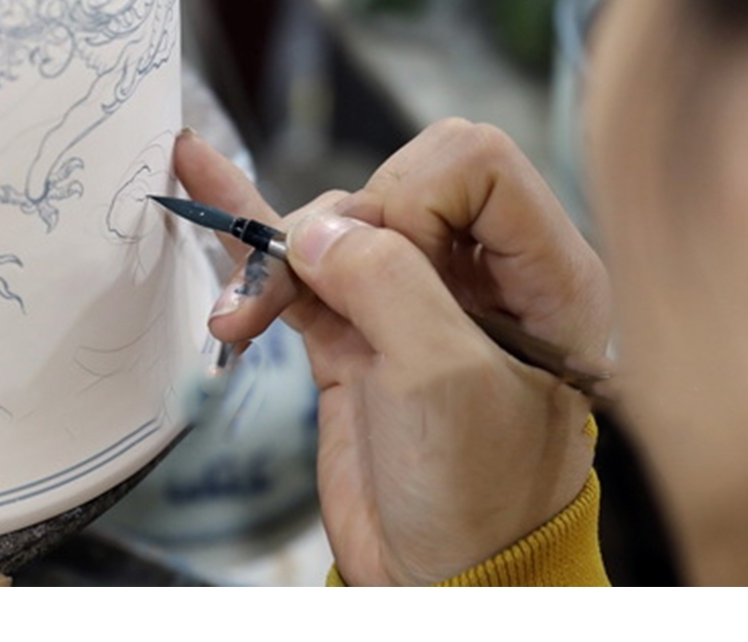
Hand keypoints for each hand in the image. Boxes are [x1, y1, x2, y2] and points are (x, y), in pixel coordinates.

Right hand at [175, 120, 612, 585]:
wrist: (441, 586)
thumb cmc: (477, 501)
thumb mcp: (444, 382)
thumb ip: (387, 283)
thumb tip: (320, 229)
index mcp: (546, 275)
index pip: (478, 161)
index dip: (418, 193)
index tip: (393, 260)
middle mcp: (487, 276)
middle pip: (404, 182)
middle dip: (347, 223)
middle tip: (326, 290)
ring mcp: (418, 301)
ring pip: (343, 224)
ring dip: (282, 255)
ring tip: (241, 316)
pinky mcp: (357, 332)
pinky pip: (302, 263)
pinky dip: (254, 232)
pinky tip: (201, 173)